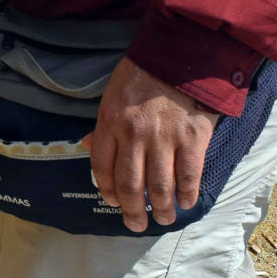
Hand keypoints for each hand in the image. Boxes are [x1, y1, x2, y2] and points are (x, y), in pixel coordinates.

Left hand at [83, 56, 219, 232]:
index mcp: (111, 122)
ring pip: (160, 185)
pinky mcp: (193, 138)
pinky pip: (188, 175)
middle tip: (136, 224)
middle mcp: (135, 134)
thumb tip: (84, 145)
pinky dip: (186, 193)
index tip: (113, 203)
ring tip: (163, 218)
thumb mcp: (113, 94)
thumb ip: (102, 124)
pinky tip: (185, 202)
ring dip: (162, 207)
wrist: (182, 52)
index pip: (102, 167)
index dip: (107, 190)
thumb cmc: (143, 73)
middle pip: (130, 184)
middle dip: (133, 210)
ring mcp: (165, 138)